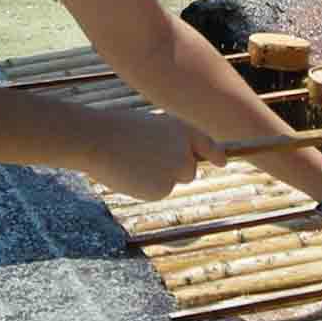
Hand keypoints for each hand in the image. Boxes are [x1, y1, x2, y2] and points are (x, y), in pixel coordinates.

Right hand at [93, 112, 224, 202]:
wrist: (99, 141)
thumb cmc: (118, 130)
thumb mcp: (151, 128)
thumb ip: (169, 142)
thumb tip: (177, 159)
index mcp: (181, 129)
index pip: (207, 143)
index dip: (216, 154)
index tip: (222, 162)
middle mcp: (185, 151)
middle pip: (189, 170)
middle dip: (175, 171)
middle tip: (148, 161)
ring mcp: (175, 171)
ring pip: (172, 182)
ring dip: (158, 179)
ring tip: (134, 163)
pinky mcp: (162, 189)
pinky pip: (157, 192)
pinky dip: (145, 188)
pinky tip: (130, 175)